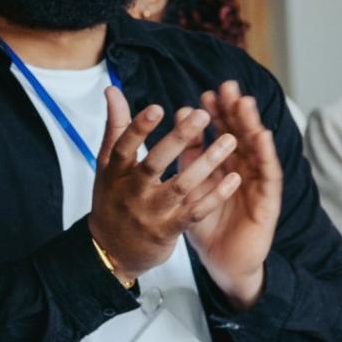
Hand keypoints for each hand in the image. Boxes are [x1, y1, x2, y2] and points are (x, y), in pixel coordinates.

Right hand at [86, 94, 239, 284]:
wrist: (111, 251)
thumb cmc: (112, 200)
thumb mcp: (108, 165)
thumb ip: (115, 127)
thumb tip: (112, 90)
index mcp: (116, 172)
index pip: (124, 146)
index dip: (139, 128)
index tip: (157, 108)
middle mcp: (132, 191)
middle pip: (155, 163)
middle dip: (179, 138)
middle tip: (203, 115)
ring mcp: (151, 212)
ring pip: (182, 185)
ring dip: (208, 162)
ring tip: (230, 140)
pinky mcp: (168, 230)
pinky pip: (195, 211)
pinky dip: (215, 195)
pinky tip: (234, 179)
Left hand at [183, 81, 282, 308]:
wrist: (221, 262)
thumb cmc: (207, 224)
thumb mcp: (192, 187)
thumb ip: (189, 157)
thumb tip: (180, 121)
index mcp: (224, 165)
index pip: (221, 133)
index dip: (215, 114)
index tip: (205, 94)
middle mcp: (243, 169)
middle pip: (240, 134)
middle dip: (234, 110)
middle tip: (227, 86)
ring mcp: (257, 183)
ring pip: (256, 149)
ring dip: (251, 125)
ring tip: (244, 103)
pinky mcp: (267, 201)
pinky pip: (268, 175)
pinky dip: (266, 154)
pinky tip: (263, 137)